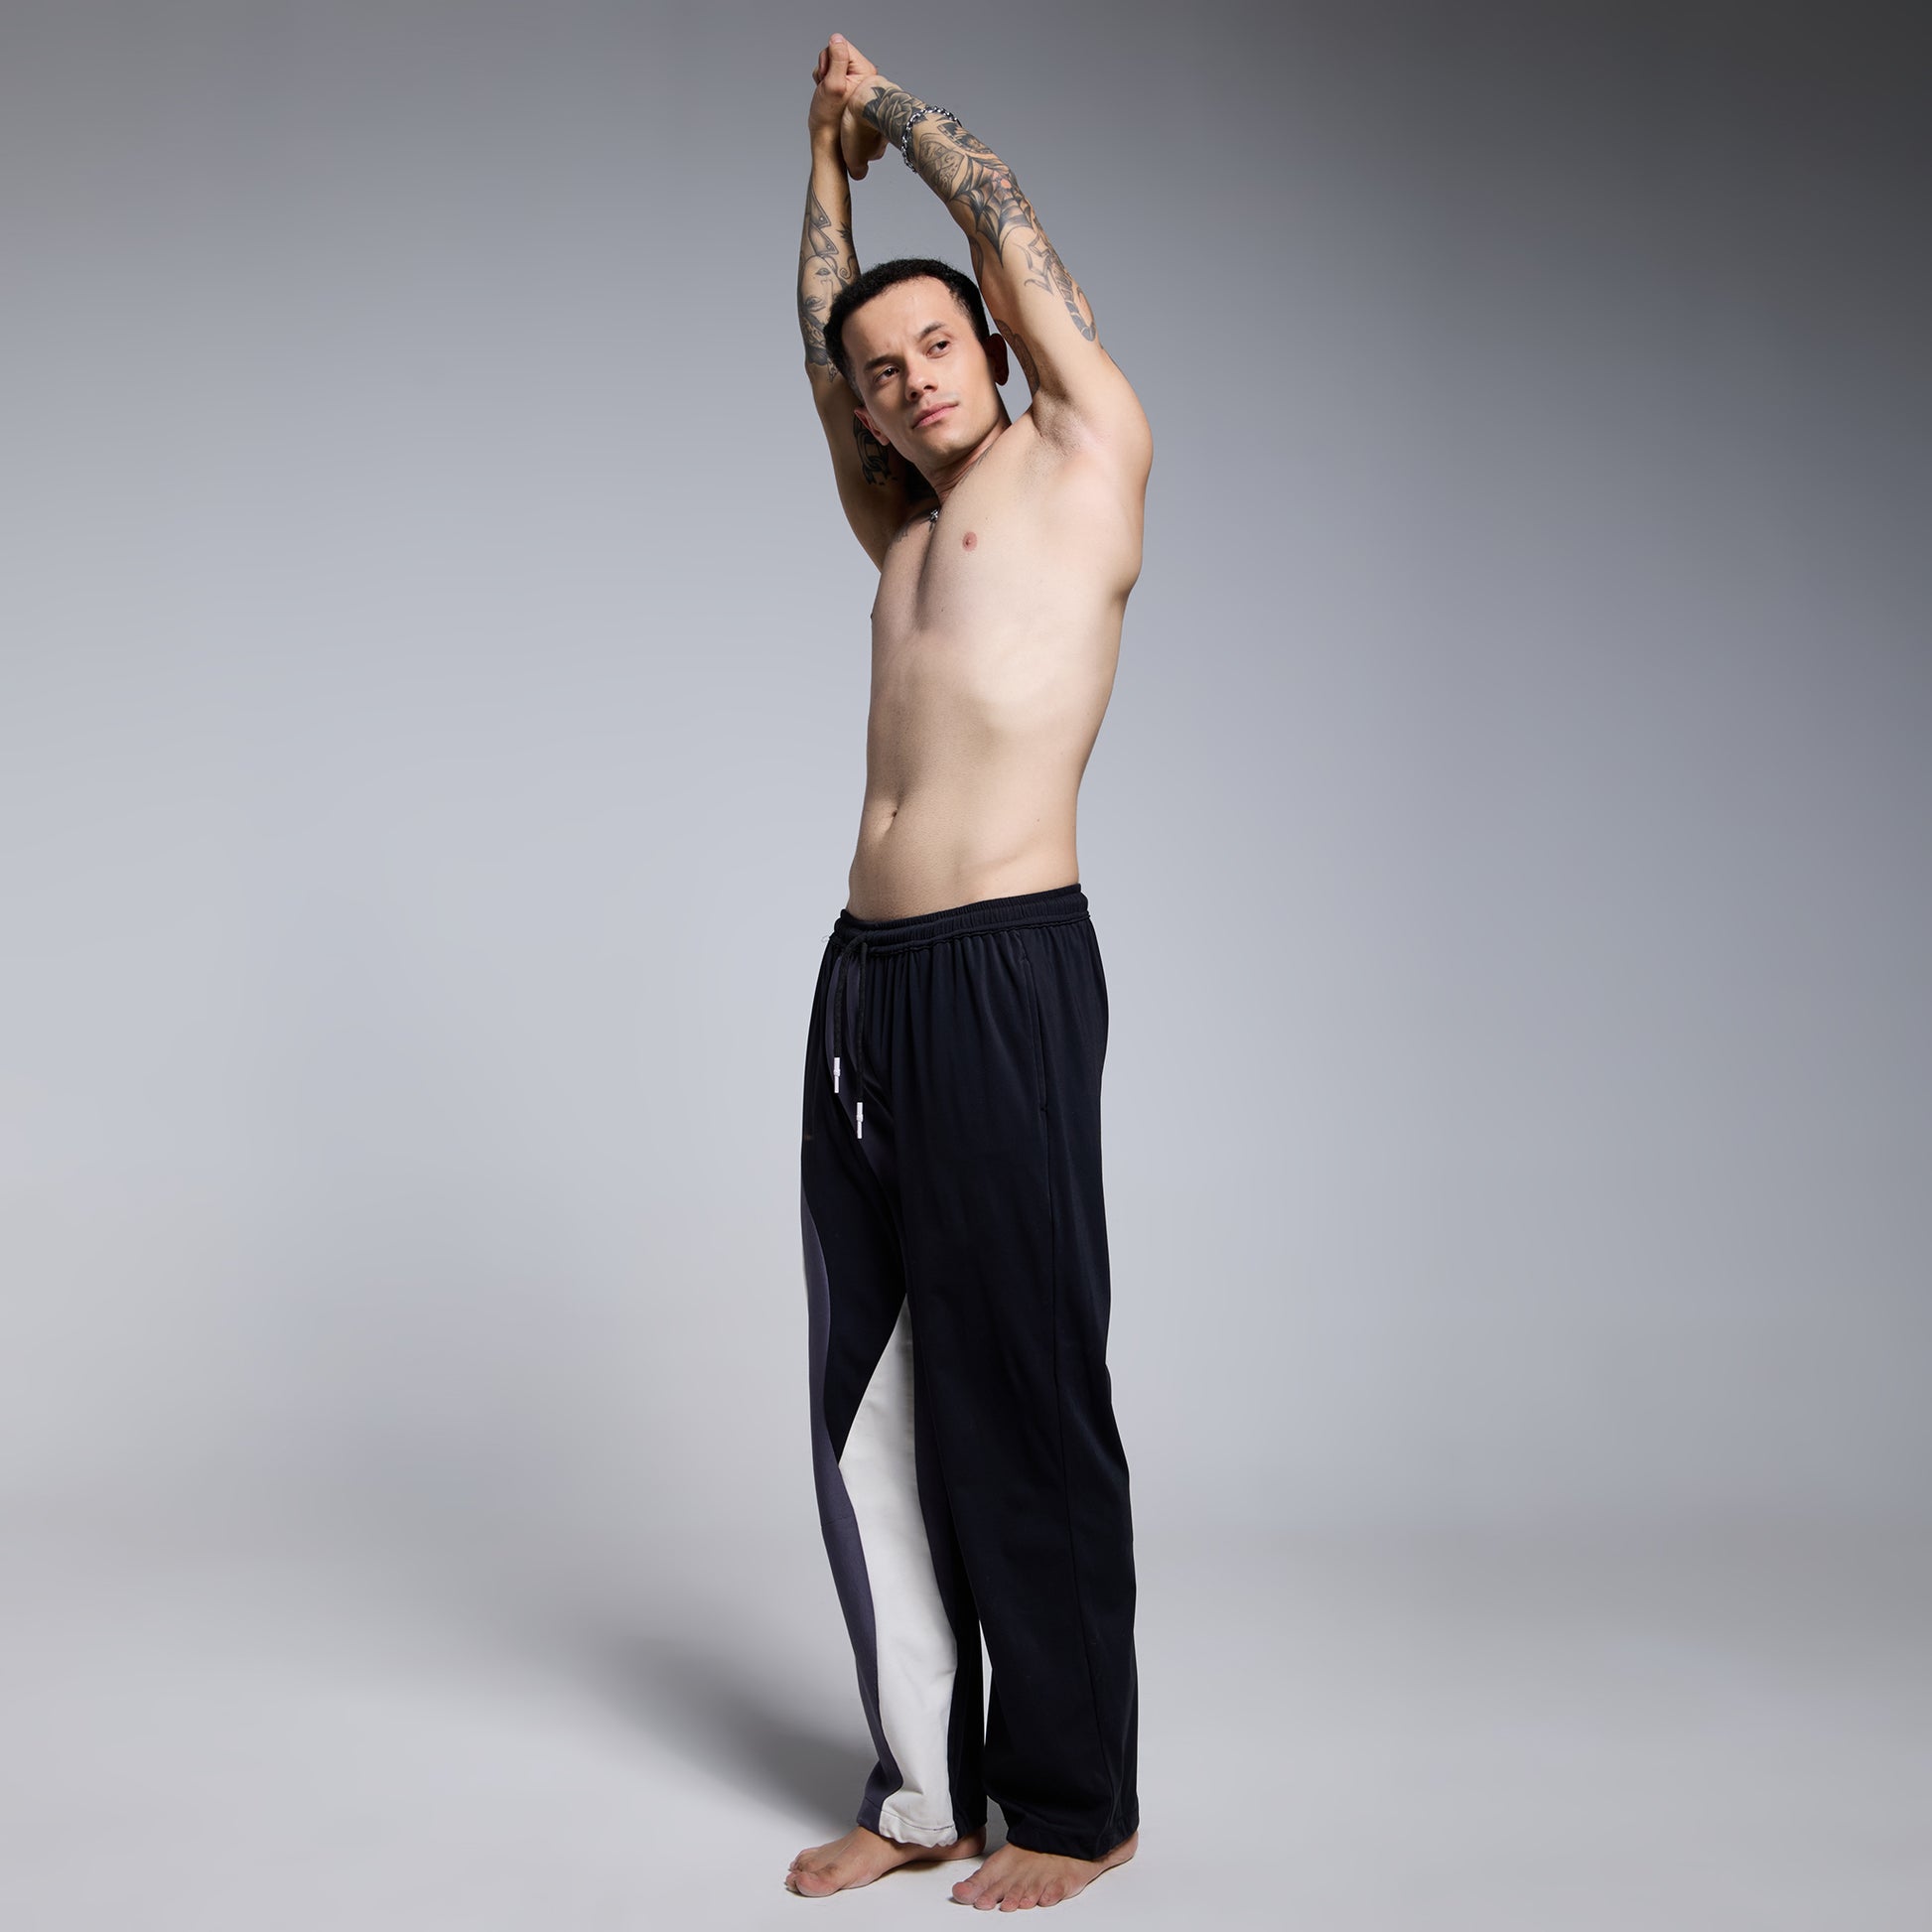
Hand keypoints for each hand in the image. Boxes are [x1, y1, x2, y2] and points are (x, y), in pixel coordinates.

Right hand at [808, 34, 879, 159]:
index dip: (830, 59)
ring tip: (828, 94)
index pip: (842, 46)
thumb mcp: (832, 85)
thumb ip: (837, 59)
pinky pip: (833, 73)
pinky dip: (826, 81)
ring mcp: (857, 81)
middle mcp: (864, 75)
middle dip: (827, 68)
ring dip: (825, 76)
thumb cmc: (829, 117)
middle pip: (838, 53)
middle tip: (827, 88)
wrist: (828, 139)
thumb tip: (837, 38)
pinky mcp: (849, 87)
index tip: (829, 77)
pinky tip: (829, 96)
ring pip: (833, 63)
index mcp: (866, 72)